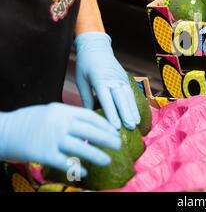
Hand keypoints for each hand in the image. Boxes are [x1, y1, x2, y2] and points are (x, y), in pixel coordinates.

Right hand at [0, 103, 120, 175]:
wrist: (4, 130)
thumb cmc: (28, 121)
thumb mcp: (50, 111)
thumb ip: (68, 117)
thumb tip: (88, 127)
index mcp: (62, 110)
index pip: (90, 116)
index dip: (104, 124)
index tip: (114, 130)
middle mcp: (60, 123)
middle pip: (90, 131)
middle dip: (107, 139)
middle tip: (118, 145)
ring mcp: (52, 138)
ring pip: (81, 147)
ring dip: (97, 155)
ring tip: (107, 160)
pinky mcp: (44, 153)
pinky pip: (66, 162)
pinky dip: (77, 168)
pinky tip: (85, 172)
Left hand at [75, 32, 139, 129]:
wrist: (96, 46)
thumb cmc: (85, 64)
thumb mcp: (81, 80)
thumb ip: (86, 98)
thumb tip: (87, 115)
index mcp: (100, 80)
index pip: (107, 100)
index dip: (112, 113)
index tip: (115, 126)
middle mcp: (113, 80)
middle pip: (121, 100)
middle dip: (126, 115)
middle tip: (130, 128)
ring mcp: (121, 78)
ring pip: (128, 97)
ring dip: (133, 111)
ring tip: (136, 124)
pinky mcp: (124, 78)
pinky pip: (130, 93)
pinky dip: (134, 104)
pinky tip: (136, 114)